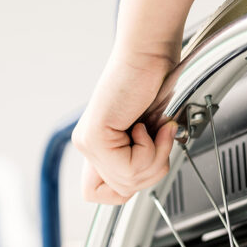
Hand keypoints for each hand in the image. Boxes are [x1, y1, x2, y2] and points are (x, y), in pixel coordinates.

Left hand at [72, 54, 178, 204]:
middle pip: (121, 193)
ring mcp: (88, 142)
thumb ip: (140, 158)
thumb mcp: (151, 131)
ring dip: (155, 156)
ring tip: (155, 127)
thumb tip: (141, 180)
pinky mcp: (95, 136)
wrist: (150, 51)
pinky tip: (146, 123)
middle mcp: (88, 145)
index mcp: (98, 146)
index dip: (126, 188)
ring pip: (128, 182)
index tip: (146, 160)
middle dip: (152, 169)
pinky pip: (129, 167)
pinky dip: (150, 147)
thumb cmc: (153, 80)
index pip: (97, 194)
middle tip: (158, 137)